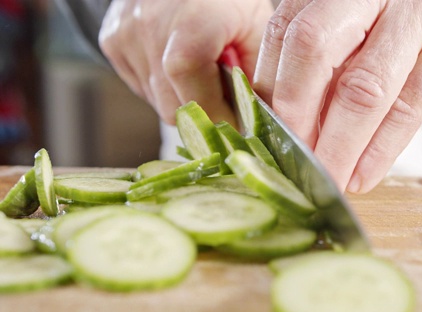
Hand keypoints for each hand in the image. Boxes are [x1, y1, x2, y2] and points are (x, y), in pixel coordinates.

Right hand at [99, 0, 273, 124]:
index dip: (219, 116)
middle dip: (201, 109)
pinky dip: (162, 84)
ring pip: (157, 101)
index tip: (237, 118)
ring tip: (198, 67)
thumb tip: (252, 120)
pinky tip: (175, 58)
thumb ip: (255, 75)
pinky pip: (141, 86)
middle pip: (173, 108)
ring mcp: (126, 35)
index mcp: (193, 26)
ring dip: (181, 96)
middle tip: (220, 92)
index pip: (199, 99)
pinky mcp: (112, 41)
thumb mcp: (256, 28)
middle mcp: (151, 30)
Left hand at [254, 0, 421, 192]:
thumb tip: (289, 126)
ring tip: (325, 180)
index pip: (287, 32)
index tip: (261, 134)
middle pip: (314, 48)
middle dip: (294, 113)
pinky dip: (381, 148)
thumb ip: (334, 64)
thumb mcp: (374, 30)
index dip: (269, 87)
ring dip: (337, 144)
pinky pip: (410, 105)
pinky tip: (364, 175)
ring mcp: (419, 8)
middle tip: (285, 159)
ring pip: (362, 86)